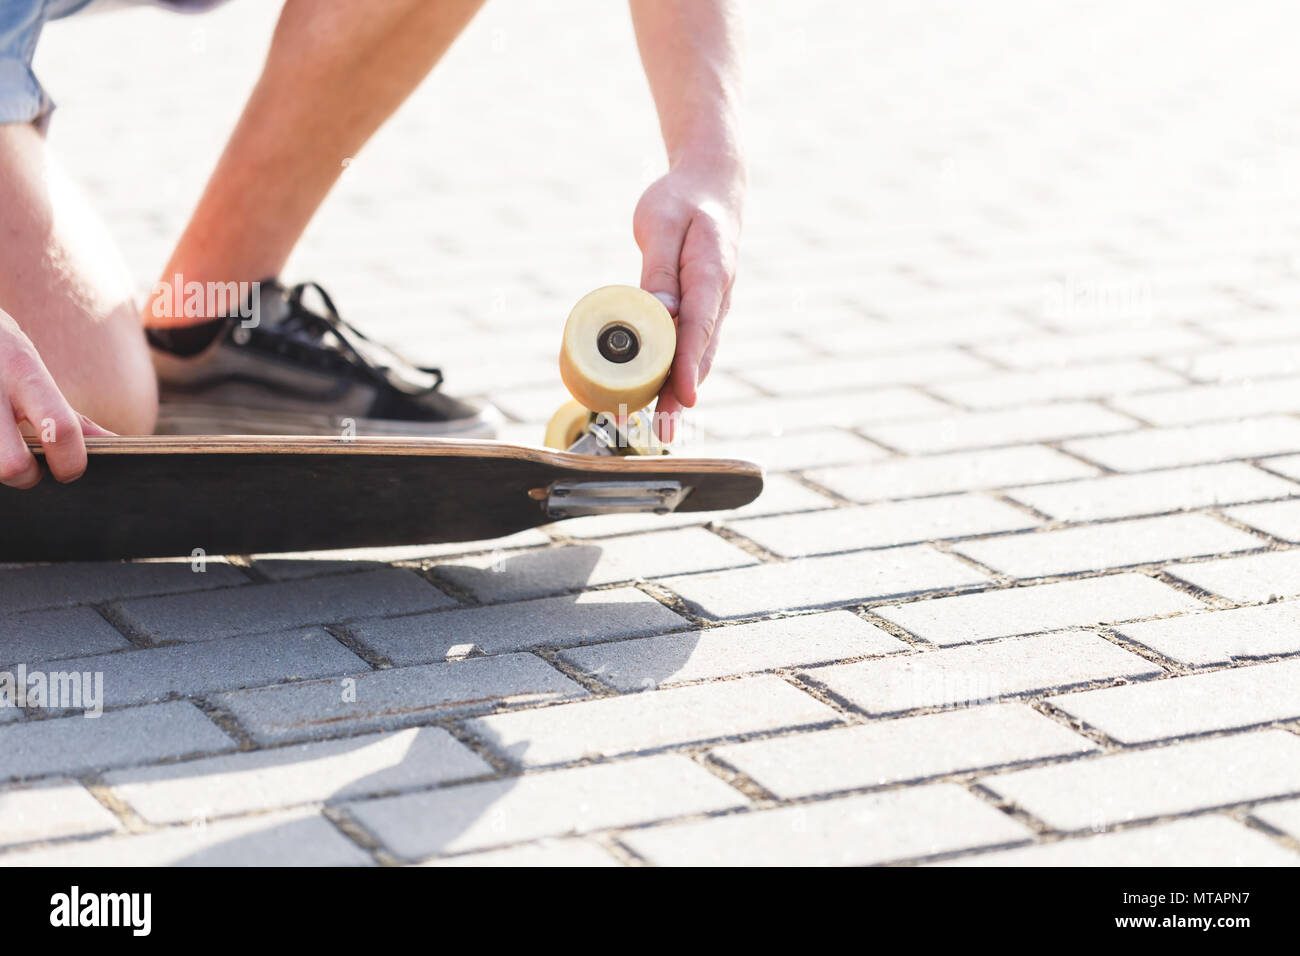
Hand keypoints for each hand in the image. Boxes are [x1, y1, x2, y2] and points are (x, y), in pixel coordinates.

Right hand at [0, 308, 113, 488]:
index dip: (71, 463)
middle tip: (26, 466)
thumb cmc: (1, 357)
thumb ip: (70, 416)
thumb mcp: (35, 375)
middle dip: (24, 476)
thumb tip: (115, 445)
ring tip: (1, 446)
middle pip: (13, 465)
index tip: (68, 469)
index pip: (61, 431)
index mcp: (26, 374)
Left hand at [634, 161, 743, 440]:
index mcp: (711, 272)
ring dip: (680, 391)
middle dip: (682, 393)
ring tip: (661, 426)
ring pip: (698, 356)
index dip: (689, 365)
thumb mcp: (661, 225)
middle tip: (664, 428)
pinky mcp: (702, 310)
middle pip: (700, 353)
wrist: (712, 187)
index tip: (684, 396)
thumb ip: (658, 268)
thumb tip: (659, 312)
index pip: (699, 326)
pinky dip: (678, 373)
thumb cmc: (682, 202)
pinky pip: (692, 347)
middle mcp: (718, 296)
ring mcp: (714, 306)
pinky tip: (661, 398)